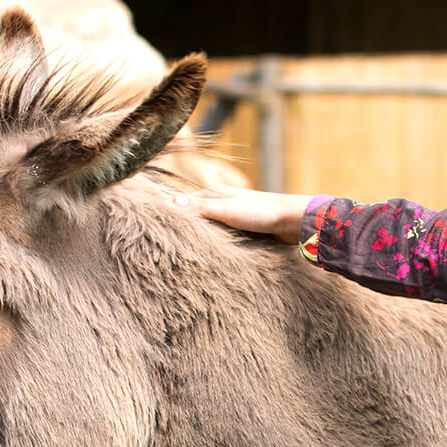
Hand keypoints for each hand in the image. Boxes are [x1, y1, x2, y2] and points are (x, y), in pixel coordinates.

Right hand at [175, 186, 313, 244]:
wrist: (293, 221)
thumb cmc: (261, 212)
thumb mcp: (226, 210)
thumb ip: (199, 208)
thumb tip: (170, 202)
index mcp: (215, 193)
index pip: (184, 202)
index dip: (171, 212)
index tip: (154, 225)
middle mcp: (222, 202)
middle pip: (195, 214)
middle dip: (183, 226)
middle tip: (164, 243)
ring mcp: (233, 215)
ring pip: (209, 226)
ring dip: (200, 236)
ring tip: (183, 252)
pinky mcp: (243, 229)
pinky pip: (222, 236)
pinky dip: (214, 242)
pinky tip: (210, 253)